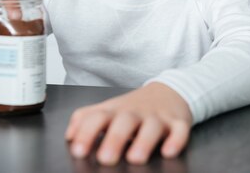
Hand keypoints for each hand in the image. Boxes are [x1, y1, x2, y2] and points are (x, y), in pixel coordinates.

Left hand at [65, 82, 192, 165]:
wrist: (170, 91)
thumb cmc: (135, 107)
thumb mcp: (109, 109)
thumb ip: (86, 119)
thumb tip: (69, 136)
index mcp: (115, 111)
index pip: (97, 117)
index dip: (86, 133)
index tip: (78, 150)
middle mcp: (135, 113)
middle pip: (124, 121)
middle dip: (115, 139)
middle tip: (106, 158)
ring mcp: (158, 117)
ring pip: (152, 127)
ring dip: (144, 142)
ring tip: (136, 158)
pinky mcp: (178, 123)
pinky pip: (179, 131)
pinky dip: (176, 140)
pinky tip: (168, 151)